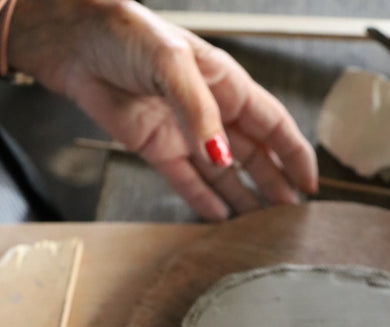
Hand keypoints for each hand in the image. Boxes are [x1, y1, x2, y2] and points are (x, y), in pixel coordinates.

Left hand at [8, 0, 317, 219]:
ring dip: (245, 198)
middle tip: (291, 217)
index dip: (294, 155)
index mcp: (227, 85)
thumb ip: (200, 114)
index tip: (310, 185)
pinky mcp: (157, 151)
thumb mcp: (172, 64)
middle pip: (255, 156)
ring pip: (225, 175)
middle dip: (275, 185)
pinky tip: (221, 219)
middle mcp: (212, 113)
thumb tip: (223, 160)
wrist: (75, 42)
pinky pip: (188, 183)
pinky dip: (204, 201)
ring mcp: (185, 134)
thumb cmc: (126, 33)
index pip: (274, 125)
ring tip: (263, 226)